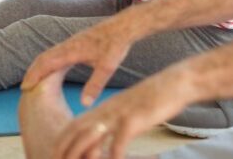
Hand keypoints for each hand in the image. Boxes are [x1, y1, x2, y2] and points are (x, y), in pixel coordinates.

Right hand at [23, 18, 135, 105]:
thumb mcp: (107, 67)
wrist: (125, 26)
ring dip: (40, 65)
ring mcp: (73, 41)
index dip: (35, 76)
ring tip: (35, 79)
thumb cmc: (116, 44)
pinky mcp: (78, 40)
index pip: (47, 63)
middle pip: (44, 57)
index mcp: (72, 50)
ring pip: (50, 53)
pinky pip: (57, 50)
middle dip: (33, 72)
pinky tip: (53, 67)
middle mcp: (69, 44)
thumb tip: (84, 104)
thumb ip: (95, 85)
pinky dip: (49, 60)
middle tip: (24, 87)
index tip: (25, 88)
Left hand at [52, 68, 194, 158]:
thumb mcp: (130, 108)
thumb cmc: (156, 98)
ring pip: (90, 137)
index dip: (62, 142)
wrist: (177, 81)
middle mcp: (107, 110)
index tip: (55, 157)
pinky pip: (118, 141)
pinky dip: (112, 156)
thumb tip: (107, 136)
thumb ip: (116, 119)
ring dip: (81, 156)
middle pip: (76, 131)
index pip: (74, 125)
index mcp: (105, 107)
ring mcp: (119, 114)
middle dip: (63, 151)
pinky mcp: (134, 118)